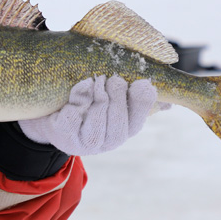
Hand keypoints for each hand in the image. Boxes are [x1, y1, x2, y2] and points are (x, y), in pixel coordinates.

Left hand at [18, 75, 164, 155]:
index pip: (141, 116)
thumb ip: (136, 96)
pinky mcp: (65, 137)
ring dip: (97, 95)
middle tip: (110, 77)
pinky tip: (79, 88)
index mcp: (127, 128)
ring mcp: (86, 143)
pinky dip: (78, 99)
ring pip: (97, 119)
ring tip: (94, 79)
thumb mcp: (113, 97)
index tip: (139, 82)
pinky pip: (73, 118)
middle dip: (116, 94)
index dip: (142, 99)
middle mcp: (110, 140)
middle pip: (119, 118)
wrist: (52, 114)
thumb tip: (168, 101)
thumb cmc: (89, 102)